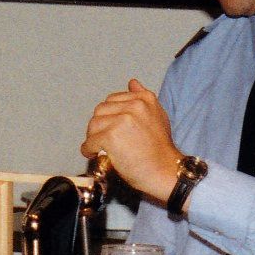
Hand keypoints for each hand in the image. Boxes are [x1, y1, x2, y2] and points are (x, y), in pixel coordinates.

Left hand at [81, 79, 181, 203]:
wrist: (165, 171)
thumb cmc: (160, 150)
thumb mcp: (158, 116)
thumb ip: (143, 97)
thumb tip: (132, 82)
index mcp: (144, 99)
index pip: (113, 99)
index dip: (109, 116)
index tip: (111, 128)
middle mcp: (134, 106)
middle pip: (101, 110)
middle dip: (99, 125)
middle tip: (103, 139)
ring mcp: (122, 120)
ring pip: (93, 124)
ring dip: (93, 137)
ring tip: (100, 148)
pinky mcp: (111, 136)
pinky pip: (90, 141)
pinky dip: (89, 149)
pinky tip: (95, 154)